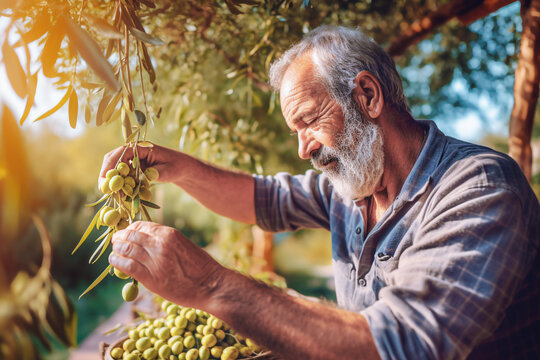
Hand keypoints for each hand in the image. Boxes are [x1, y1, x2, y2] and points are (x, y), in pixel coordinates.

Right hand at [98, 143, 182, 187]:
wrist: (180, 168)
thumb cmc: (176, 167)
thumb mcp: (169, 171)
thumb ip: (157, 173)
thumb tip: (148, 175)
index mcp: (141, 147)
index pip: (120, 153)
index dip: (111, 165)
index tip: (106, 179)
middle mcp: (133, 151)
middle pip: (112, 159)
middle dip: (107, 174)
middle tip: (104, 189)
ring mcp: (131, 160)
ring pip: (115, 168)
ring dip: (112, 181)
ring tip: (114, 195)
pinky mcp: (132, 169)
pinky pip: (121, 176)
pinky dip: (120, 185)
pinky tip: (121, 195)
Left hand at [109, 221, 224, 308]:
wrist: (210, 285)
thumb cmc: (200, 267)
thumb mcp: (184, 245)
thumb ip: (166, 242)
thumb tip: (146, 242)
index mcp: (169, 233)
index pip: (142, 226)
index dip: (130, 228)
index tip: (126, 233)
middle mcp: (160, 244)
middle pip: (131, 235)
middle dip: (120, 237)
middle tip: (116, 241)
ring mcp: (154, 260)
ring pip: (126, 249)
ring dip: (117, 249)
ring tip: (115, 251)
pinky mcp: (150, 277)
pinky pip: (127, 266)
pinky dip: (117, 262)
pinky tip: (115, 262)